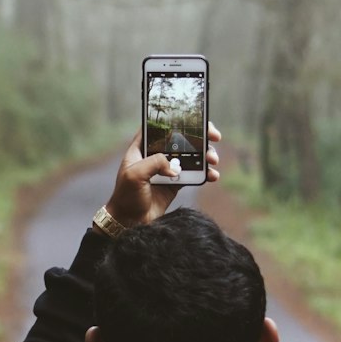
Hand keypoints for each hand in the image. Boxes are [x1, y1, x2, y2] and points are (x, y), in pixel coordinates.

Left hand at [104, 124, 220, 228]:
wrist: (130, 222)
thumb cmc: (126, 196)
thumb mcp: (134, 175)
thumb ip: (154, 163)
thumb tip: (174, 166)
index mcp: (142, 147)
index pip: (161, 126)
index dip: (178, 119)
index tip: (195, 119)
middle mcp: (156, 155)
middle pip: (182, 138)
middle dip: (200, 136)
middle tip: (214, 137)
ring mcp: (167, 168)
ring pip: (192, 155)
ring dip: (206, 155)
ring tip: (213, 161)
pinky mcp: (176, 182)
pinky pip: (195, 174)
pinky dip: (206, 173)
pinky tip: (213, 175)